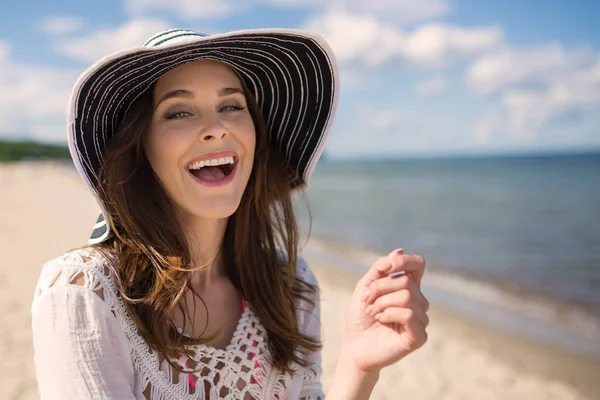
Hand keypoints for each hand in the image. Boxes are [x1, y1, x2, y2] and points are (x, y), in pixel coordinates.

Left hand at [342, 248, 429, 373]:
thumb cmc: (360, 316)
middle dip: (379, 288)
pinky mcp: (420, 336)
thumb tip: (400, 249)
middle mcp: (418, 301)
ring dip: (381, 303)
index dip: (401, 262)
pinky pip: (409, 314)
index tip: (380, 270)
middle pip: (406, 281)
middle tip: (367, 301)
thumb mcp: (366, 286)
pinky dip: (389, 314)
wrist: (354, 345)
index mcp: (408, 287)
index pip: (418, 264)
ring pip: (407, 296)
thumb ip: (381, 268)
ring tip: (373, 313)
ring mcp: (421, 319)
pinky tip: (382, 321)